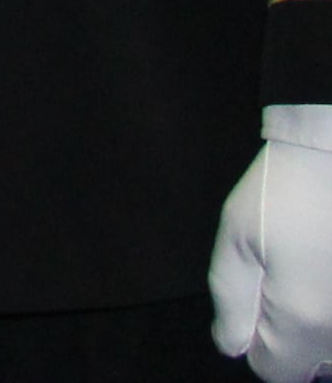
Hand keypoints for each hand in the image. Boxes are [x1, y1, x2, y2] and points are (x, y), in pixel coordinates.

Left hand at [213, 136, 331, 382]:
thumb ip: (231, 300)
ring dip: (320, 324)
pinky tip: (324, 268)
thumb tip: (232, 345)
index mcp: (303, 321)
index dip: (257, 345)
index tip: (256, 308)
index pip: (276, 371)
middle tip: (285, 286)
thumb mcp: (236, 237)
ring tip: (310, 272)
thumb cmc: (288, 190)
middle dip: (294, 340)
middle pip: (315, 364)